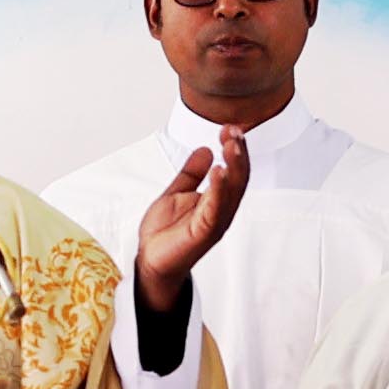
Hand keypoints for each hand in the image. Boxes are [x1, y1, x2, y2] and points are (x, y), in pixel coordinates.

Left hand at [132, 133, 247, 315]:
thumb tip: (205, 150)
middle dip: (239, 153)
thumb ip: (191, 173)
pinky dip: (219, 189)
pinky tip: (218, 170)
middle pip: (239, 178)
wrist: (150, 260)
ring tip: (231, 143)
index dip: (234, 149)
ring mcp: (214, 221)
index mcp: (216, 200)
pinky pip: (215, 208)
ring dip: (234, 166)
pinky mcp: (204, 232)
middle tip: (234, 131)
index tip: (229, 128)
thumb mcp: (176, 193)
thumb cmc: (164, 233)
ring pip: (232, 191)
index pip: (233, 171)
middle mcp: (221, 210)